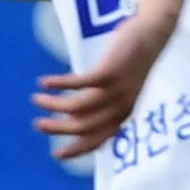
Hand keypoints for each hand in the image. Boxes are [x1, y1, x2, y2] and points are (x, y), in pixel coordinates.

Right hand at [34, 10, 173, 157]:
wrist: (153, 33)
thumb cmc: (133, 61)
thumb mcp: (121, 88)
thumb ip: (102, 102)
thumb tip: (76, 115)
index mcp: (122, 115)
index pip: (97, 140)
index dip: (76, 150)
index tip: (55, 155)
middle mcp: (120, 107)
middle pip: (82, 127)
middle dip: (57, 128)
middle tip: (38, 124)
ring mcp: (116, 90)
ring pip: (77, 108)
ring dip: (53, 105)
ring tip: (36, 99)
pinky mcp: (110, 72)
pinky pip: (79, 84)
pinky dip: (59, 84)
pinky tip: (43, 82)